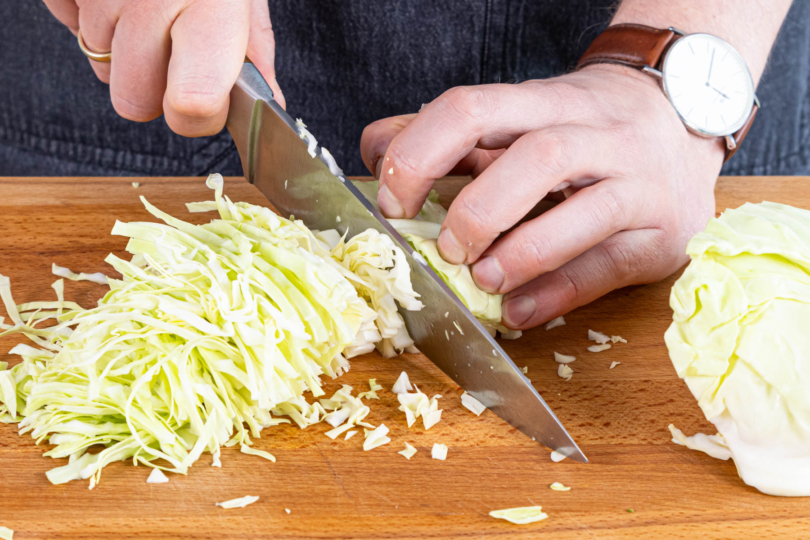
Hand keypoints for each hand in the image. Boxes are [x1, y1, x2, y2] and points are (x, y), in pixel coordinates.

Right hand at [42, 0, 284, 135]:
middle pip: (133, 102)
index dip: (198, 116)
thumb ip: (256, 49)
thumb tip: (269, 102)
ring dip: (125, 50)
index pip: (190, 104)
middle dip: (154, 90)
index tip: (207, 103)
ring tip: (149, 6)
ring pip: (101, 67)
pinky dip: (92, 19)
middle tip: (174, 52)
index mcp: (210, 7)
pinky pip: (71, 27)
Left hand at [360, 64, 723, 329]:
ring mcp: (637, 180)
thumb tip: (376, 146)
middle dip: (480, 210)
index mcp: (543, 103)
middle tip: (447, 249)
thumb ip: (450, 135)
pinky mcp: (661, 231)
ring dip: (525, 251)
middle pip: (539, 158)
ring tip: (484, 280)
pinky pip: (611, 264)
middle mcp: (596, 133)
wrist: (683, 116)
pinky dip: (559, 292)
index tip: (393, 204)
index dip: (421, 155)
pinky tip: (520, 312)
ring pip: (588, 207)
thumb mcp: (518, 118)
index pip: (472, 110)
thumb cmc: (582, 127)